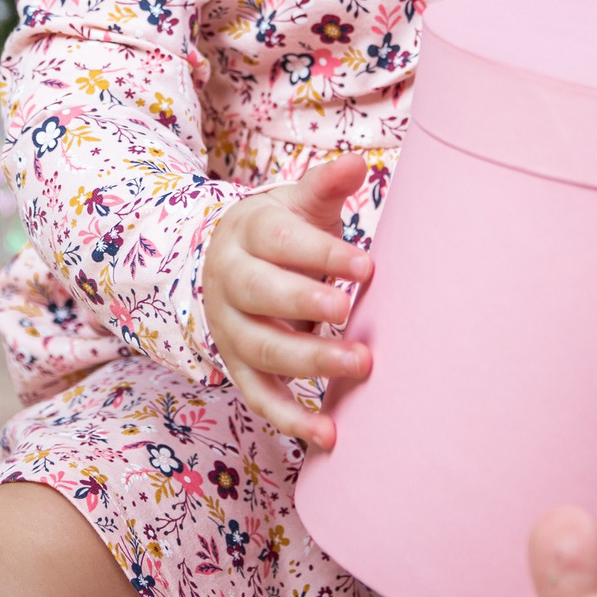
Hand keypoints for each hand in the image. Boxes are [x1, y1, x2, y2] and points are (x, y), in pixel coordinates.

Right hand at [202, 154, 374, 448]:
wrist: (232, 265)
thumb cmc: (282, 232)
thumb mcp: (298, 204)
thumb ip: (326, 186)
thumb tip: (357, 161)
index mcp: (247, 233)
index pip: (280, 242)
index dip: (322, 254)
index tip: (368, 266)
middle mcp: (229, 281)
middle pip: (259, 294)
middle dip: (304, 305)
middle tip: (348, 312)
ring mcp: (230, 329)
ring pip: (261, 350)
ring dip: (308, 362)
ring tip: (360, 366)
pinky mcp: (238, 368)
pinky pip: (260, 398)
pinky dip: (291, 419)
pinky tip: (329, 434)